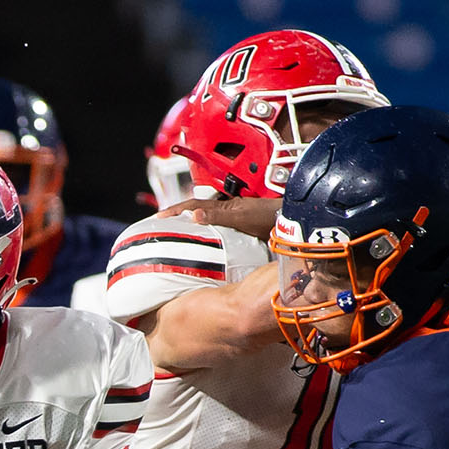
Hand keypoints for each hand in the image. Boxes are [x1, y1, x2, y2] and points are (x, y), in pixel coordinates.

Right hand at [160, 195, 279, 237]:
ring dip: (191, 225)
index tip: (158, 217)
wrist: (290, 220)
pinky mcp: (241, 227)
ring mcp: (233, 217)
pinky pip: (217, 229)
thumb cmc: (268, 216)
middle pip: (196, 211)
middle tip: (162, 225)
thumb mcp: (240, 216)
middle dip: (178, 216)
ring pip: (206, 219)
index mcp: (222, 205)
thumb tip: (192, 215)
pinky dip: (206, 234)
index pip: (192, 206)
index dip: (174, 211)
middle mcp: (226, 209)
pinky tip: (204, 243)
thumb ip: (218, 215)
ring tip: (178, 235)